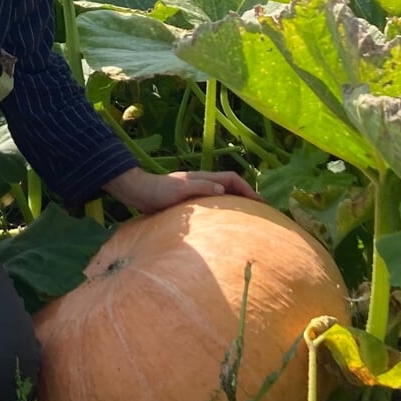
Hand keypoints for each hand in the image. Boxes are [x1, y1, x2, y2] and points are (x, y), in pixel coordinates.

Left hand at [102, 166, 258, 213]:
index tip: (261, 203)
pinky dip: (223, 210)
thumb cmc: (157, 191)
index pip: (232, 179)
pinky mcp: (188, 201)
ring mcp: (195, 192)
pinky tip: (223, 223)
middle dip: (247, 196)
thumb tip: (222, 190)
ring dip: (236, 203)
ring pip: (222, 195)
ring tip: (248, 218)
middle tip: (261, 212)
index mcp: (203, 178)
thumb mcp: (180, 189)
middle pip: (231, 186)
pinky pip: (212, 204)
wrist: (138, 193)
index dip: (248, 189)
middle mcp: (202, 183)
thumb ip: (200, 187)